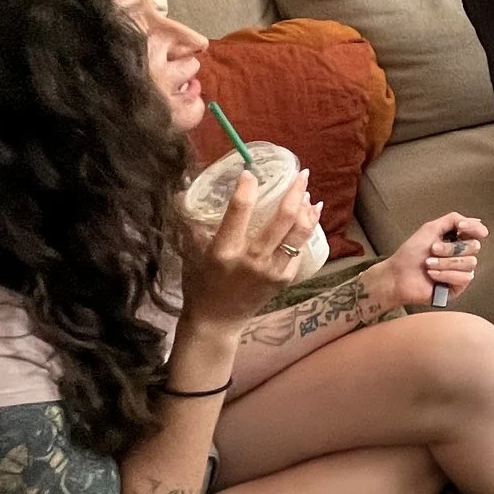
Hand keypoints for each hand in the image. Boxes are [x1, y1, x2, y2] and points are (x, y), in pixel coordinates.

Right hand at [183, 169, 317, 329]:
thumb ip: (193, 225)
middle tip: (301, 173)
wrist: (217, 322)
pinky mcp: (284, 279)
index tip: (251, 171)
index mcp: (224, 251)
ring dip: (307, 209)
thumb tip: (183, 193)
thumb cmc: (201, 284)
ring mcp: (272, 270)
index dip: (247, 187)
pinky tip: (311, 215)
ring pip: (298, 234)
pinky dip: (308, 229)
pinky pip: (300, 249)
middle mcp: (252, 259)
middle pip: (282, 219)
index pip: (239, 211)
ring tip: (307, 192)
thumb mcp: (192, 253)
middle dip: (295, 192)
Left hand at [371, 212, 489, 309]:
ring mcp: (461, 271)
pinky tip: (432, 275)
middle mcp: (461, 255)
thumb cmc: (411, 253)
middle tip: (433, 249)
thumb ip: (453, 220)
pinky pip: (464, 278)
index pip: (477, 232)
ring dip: (445, 262)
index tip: (460, 227)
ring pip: (469, 263)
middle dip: (450, 248)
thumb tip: (476, 221)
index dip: (473, 228)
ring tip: (428, 265)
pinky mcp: (458, 287)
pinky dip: (445, 275)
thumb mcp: (430, 229)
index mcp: (456, 240)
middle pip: (474, 247)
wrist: (398, 275)